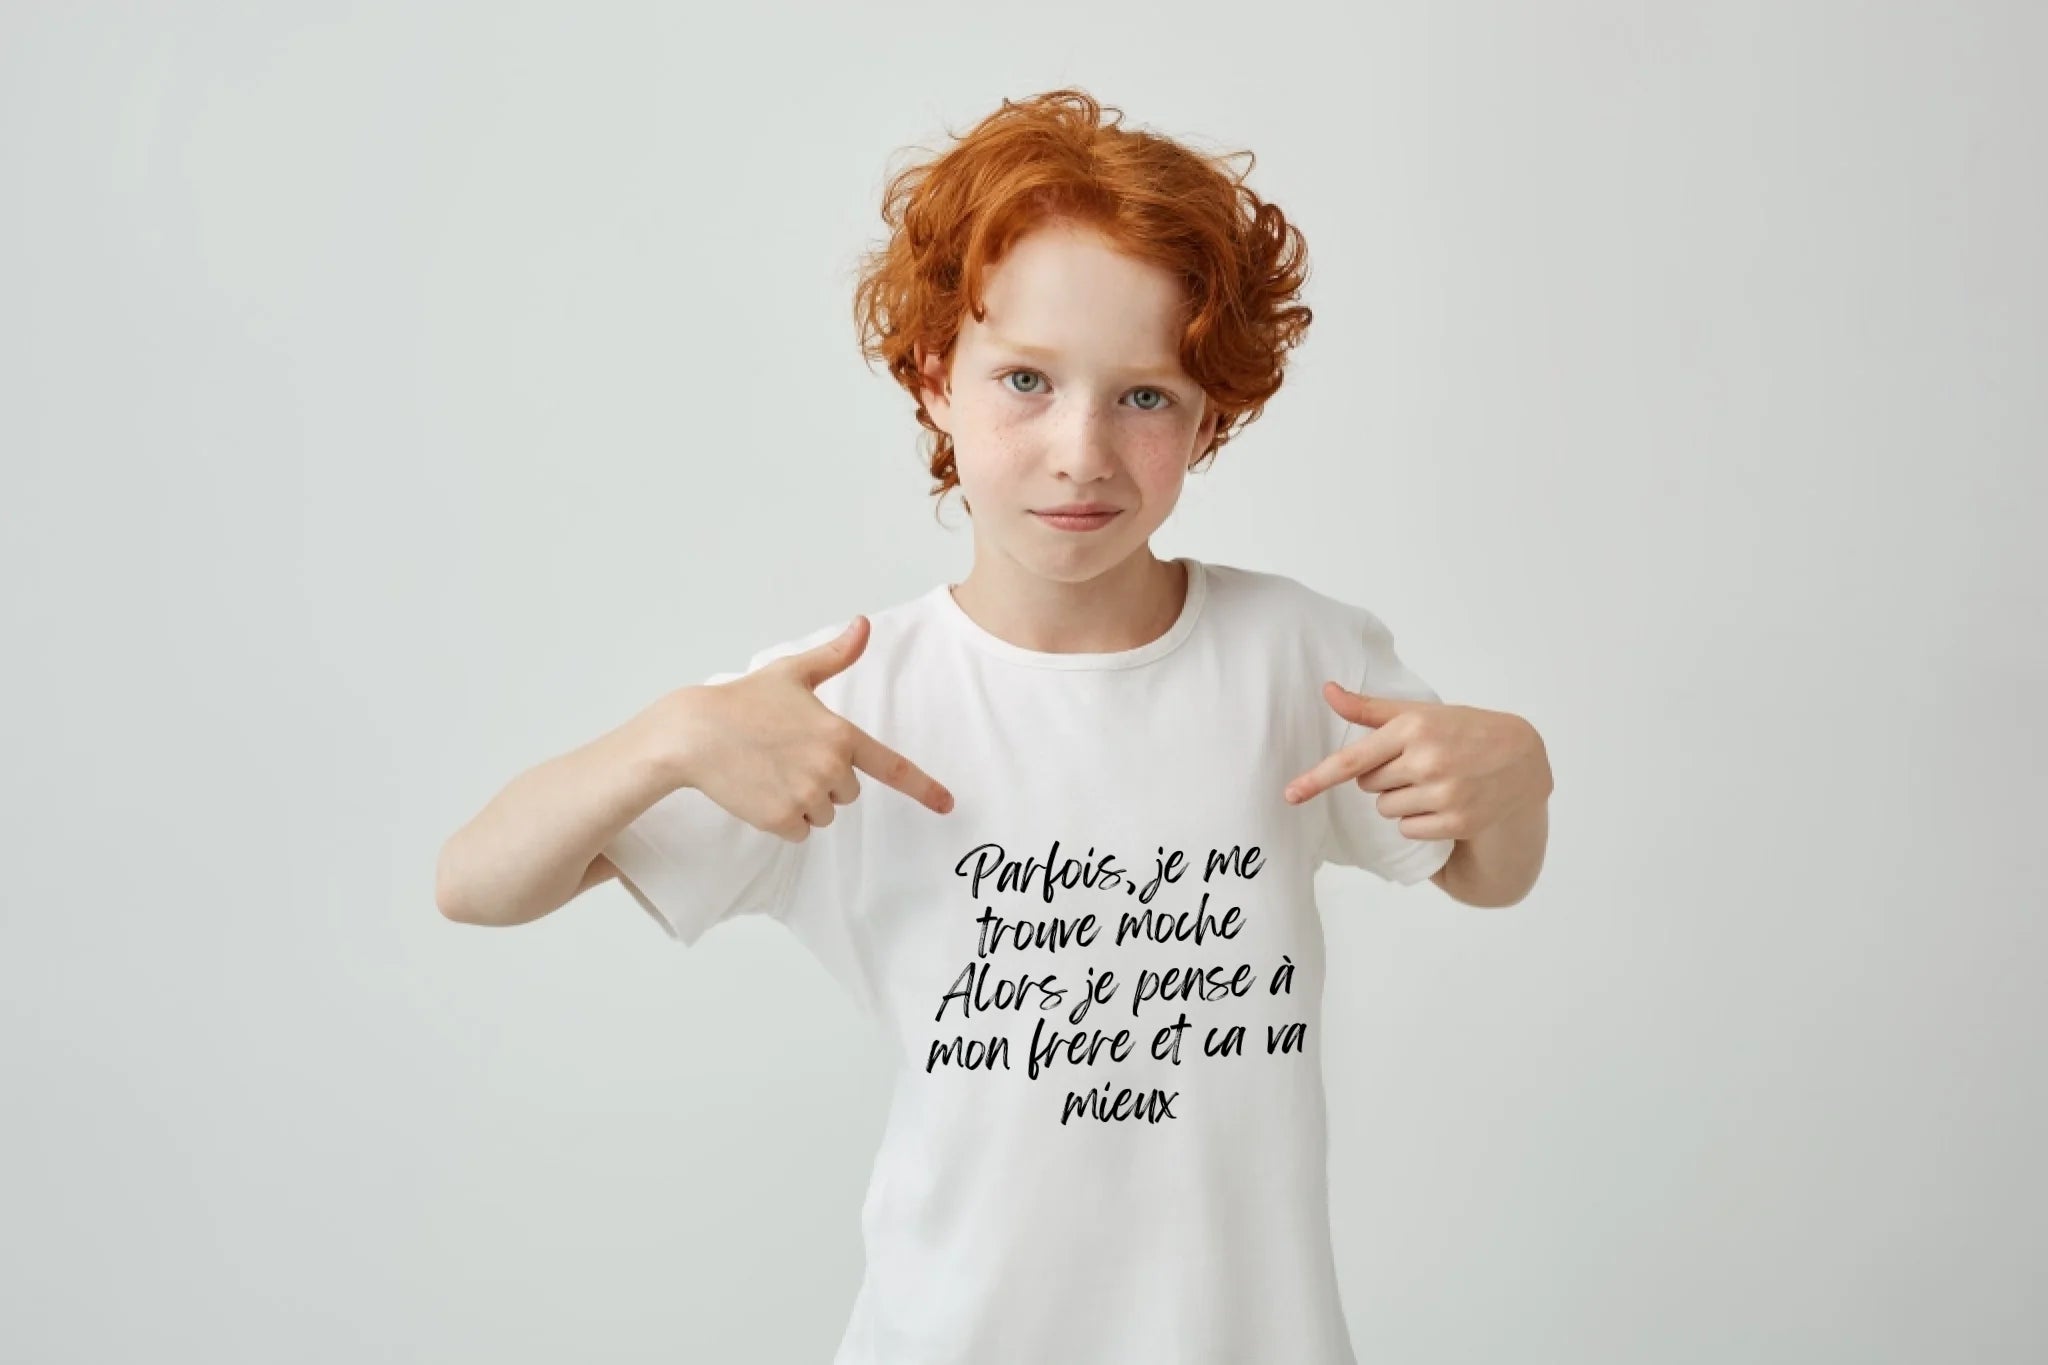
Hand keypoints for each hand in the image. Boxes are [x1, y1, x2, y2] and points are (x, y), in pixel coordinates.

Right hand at [667, 617, 955, 840]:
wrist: (694, 734)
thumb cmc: (743, 701)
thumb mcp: (793, 672)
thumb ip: (835, 654)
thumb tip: (864, 624)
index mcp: (839, 734)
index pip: (892, 766)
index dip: (923, 788)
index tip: (948, 805)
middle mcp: (829, 768)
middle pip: (848, 792)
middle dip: (824, 780)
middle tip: (786, 755)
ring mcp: (806, 795)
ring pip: (824, 814)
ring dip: (804, 801)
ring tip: (770, 771)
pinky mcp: (782, 819)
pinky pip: (800, 832)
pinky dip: (783, 819)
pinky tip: (760, 791)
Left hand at [1281, 682, 1550, 841]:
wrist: (1521, 758)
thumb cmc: (1462, 730)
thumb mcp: (1418, 713)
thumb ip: (1369, 708)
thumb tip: (1326, 690)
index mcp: (1412, 729)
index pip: (1353, 760)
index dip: (1318, 778)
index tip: (1291, 794)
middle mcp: (1427, 760)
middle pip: (1368, 787)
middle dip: (1385, 778)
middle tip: (1418, 764)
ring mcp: (1444, 793)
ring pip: (1387, 810)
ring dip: (1402, 801)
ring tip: (1434, 782)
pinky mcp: (1458, 821)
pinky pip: (1409, 829)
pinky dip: (1420, 822)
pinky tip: (1444, 802)